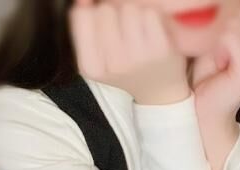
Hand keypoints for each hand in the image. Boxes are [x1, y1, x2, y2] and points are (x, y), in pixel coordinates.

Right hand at [68, 0, 189, 104]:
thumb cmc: (127, 67)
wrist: (159, 90)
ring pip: (128, 8)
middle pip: (104, 10)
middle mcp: (113, 65)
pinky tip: (153, 35)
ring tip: (139, 35)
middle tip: (124, 33)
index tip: (103, 25)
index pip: (80, 16)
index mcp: (91, 67)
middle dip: (114, 15)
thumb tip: (83, 2)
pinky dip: (153, 18)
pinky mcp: (159, 49)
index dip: (93, 13)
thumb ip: (86, 24)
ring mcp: (137, 58)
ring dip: (135, 15)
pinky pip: (149, 13)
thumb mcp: (97, 54)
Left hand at [191, 0, 239, 122]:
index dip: (232, 15)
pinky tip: (219, 64)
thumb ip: (228, 19)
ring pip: (239, 20)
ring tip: (219, 59)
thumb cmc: (207, 75)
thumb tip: (230, 1)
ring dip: (220, 36)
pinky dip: (218, 46)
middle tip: (219, 51)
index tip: (222, 41)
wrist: (203, 108)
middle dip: (227, 24)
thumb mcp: (218, 39)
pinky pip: (232, 36)